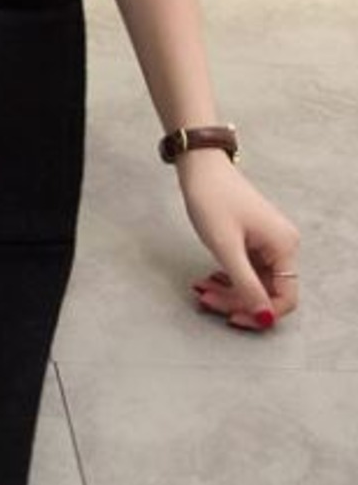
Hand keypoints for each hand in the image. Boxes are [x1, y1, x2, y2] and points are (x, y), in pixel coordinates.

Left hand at [177, 150, 300, 330]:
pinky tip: (208, 279)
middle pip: (267, 290)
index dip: (260, 312)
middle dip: (236, 300)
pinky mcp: (252, 239)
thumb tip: (264, 317)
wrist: (200, 166)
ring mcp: (267, 242)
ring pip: (253, 281)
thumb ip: (245, 284)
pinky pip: (245, 268)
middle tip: (205, 299)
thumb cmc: (212, 199)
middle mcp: (282, 246)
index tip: (232, 318)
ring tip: (200, 288)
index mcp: (284, 247)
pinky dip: (227, 276)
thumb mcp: (225, 247)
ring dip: (228, 290)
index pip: (285, 297)